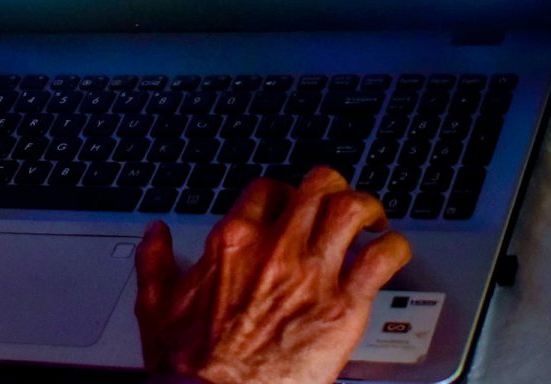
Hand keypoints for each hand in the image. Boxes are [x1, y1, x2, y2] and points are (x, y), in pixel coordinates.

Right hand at [134, 168, 410, 383]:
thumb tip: (155, 234)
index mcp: (232, 242)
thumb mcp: (156, 307)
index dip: (286, 193)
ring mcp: (312, 273)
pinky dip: (395, 247)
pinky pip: (382, 259)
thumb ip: (155, 263)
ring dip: (368, 208)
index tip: (292, 207)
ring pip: (352, 209)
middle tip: (339, 203)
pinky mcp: (343, 306)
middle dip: (332, 188)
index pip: (269, 190)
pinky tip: (393, 252)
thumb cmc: (190, 366)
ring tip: (373, 220)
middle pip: (317, 186)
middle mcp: (275, 248)